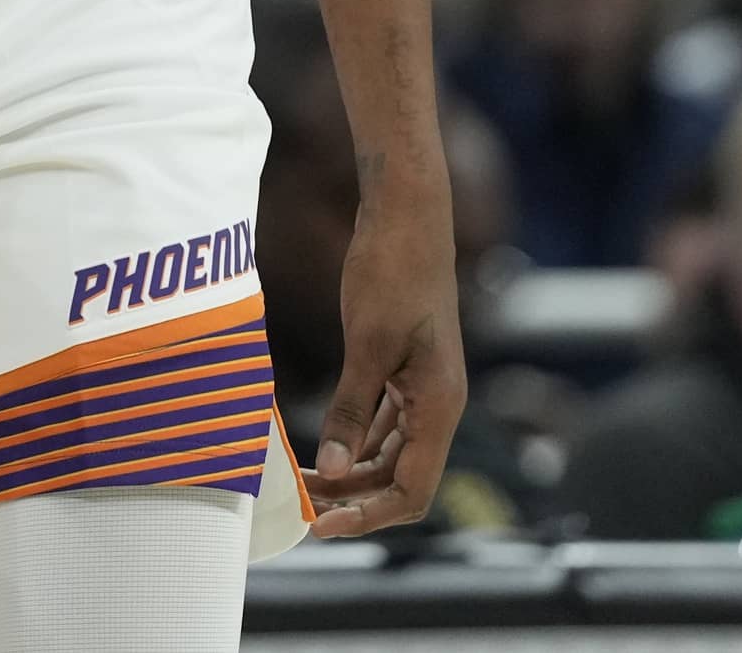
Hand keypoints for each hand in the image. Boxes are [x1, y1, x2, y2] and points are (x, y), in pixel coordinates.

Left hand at [299, 193, 465, 537]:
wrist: (407, 217)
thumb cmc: (393, 271)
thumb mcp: (367, 343)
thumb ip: (351, 409)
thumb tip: (330, 469)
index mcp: (440, 405)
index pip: (412, 491)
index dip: (369, 517)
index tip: (322, 525)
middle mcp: (438, 405)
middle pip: (402, 480)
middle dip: (354, 500)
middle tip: (301, 508)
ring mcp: (425, 389)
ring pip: (391, 455)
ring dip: (351, 475)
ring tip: (303, 485)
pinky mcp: (407, 371)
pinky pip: (384, 426)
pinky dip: (354, 442)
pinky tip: (320, 447)